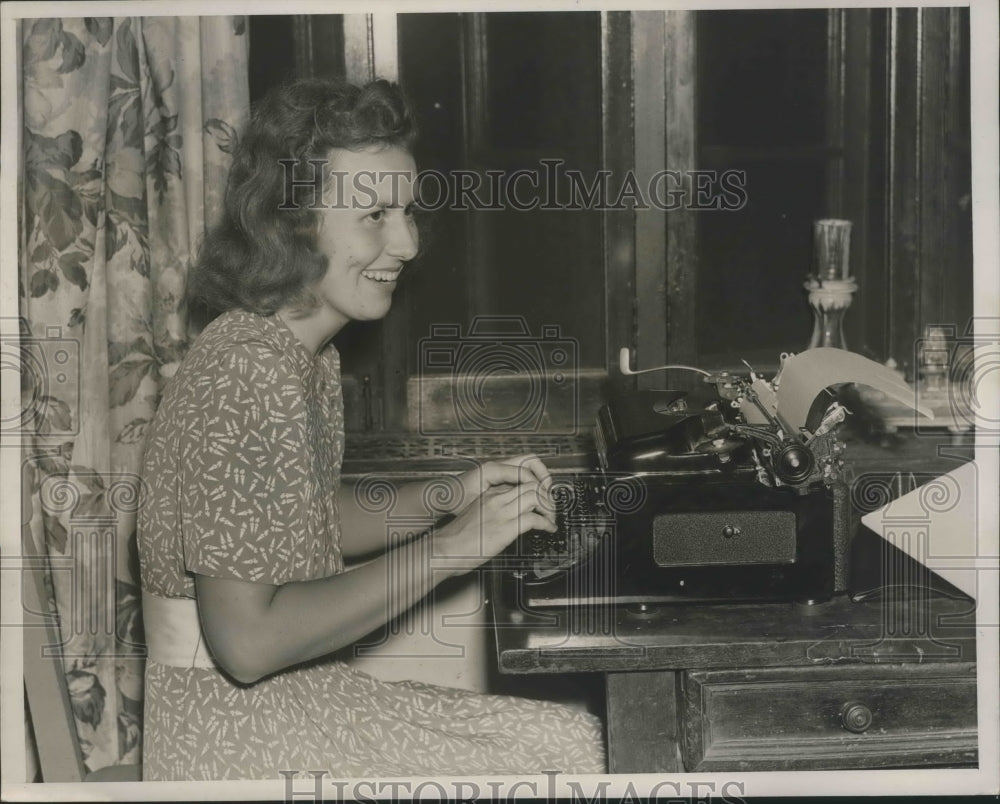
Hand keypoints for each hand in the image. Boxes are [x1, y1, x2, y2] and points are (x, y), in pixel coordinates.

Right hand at [431, 479, 556, 577]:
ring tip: (551, 518)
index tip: (541, 501)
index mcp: (488, 495)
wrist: (442, 549)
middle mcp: (495, 499)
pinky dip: (546, 523)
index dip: (535, 490)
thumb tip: (506, 521)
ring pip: (535, 496)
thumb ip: (490, 514)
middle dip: (546, 496)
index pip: (519, 483)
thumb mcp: (475, 518)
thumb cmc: (454, 540)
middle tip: (551, 509)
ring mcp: (500, 512)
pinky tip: (548, 529)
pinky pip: (534, 519)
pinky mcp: (505, 528)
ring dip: (549, 507)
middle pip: (531, 484)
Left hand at [459, 453, 554, 506]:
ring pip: (528, 466)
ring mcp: (500, 469)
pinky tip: (532, 497)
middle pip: (531, 461)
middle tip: (549, 493)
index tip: (543, 499)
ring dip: (539, 478)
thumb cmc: (455, 498)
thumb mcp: (474, 501)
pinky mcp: (500, 475)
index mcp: (493, 469)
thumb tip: (511, 501)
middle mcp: (498, 465)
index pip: (524, 471)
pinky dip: (531, 482)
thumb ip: (493, 499)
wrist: (444, 495)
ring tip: (545, 495)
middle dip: (544, 475)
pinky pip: (522, 474)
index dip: (537, 485)